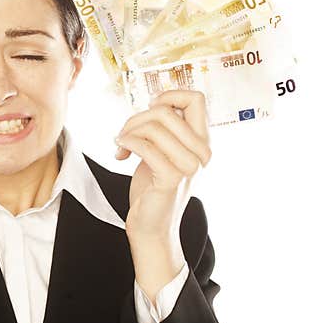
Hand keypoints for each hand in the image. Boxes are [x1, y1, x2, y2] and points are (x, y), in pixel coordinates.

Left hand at [114, 90, 211, 245]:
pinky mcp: (172, 178)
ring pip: (154, 127)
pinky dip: (127, 144)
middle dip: (135, 119)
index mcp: (202, 141)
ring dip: (128, 132)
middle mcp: (201, 152)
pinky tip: (120, 153)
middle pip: (165, 111)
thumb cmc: (153, 187)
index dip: (169, 95)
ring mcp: (189, 166)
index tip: (150, 108)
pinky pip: (145, 146)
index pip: (196, 98)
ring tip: (121, 146)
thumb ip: (167, 129)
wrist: (151, 227)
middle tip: (124, 135)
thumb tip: (156, 102)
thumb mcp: (164, 151)